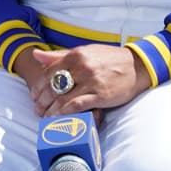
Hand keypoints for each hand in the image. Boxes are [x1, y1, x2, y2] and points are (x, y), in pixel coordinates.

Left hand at [16, 45, 149, 116]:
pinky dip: (65, 113)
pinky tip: (59, 118)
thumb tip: (35, 54)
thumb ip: (59, 55)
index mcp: (75, 55)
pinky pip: (77, 106)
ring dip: (51, 110)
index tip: (34, 96)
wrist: (136, 66)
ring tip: (45, 117)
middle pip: (53, 87)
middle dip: (42, 101)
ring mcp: (90, 81)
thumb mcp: (84, 52)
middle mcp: (81, 67)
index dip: (38, 86)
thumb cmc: (108, 59)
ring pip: (62, 98)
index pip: (48, 72)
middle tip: (37, 110)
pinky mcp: (100, 95)